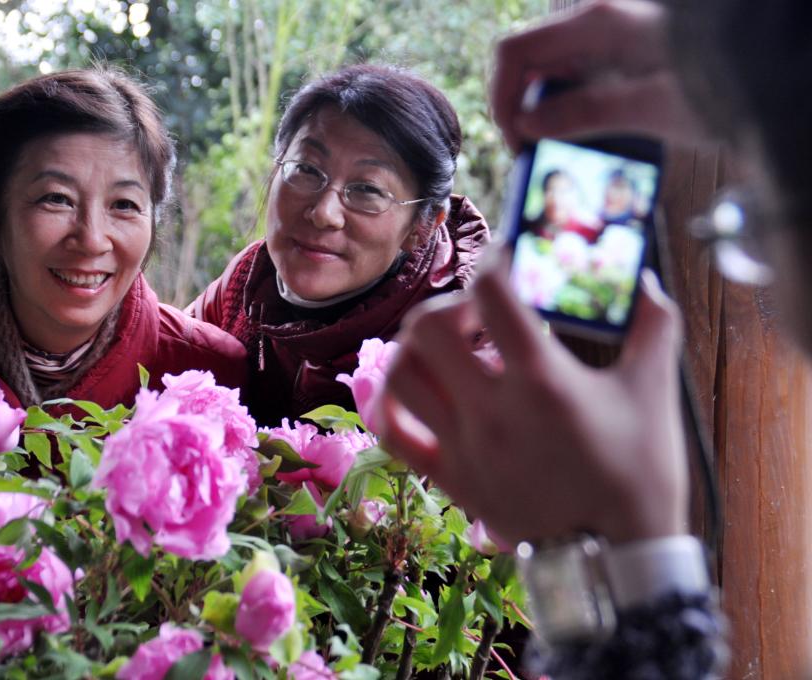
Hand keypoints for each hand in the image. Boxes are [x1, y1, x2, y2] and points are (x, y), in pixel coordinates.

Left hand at [378, 249, 687, 545]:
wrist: (614, 557)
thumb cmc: (638, 473)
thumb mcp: (653, 393)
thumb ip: (653, 328)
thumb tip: (646, 282)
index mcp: (542, 381)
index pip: (493, 294)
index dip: (495, 259)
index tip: (507, 257)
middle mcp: (491, 409)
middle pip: (426, 327)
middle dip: (450, 304)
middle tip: (481, 314)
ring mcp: (462, 445)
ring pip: (399, 374)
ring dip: (415, 347)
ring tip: (448, 348)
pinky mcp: (449, 476)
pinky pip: (392, 432)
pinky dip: (388, 403)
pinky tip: (412, 388)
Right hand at [490, 0, 708, 150]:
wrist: (764, 70)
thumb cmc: (719, 82)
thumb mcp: (650, 107)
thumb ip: (584, 113)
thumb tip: (527, 125)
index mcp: (596, 25)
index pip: (515, 53)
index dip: (502, 97)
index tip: (515, 140)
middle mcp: (596, 22)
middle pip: (526, 60)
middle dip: (517, 106)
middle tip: (531, 151)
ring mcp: (606, 35)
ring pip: (547, 69)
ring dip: (540, 109)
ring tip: (554, 147)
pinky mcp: (618, 51)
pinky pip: (573, 75)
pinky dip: (564, 104)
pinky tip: (579, 132)